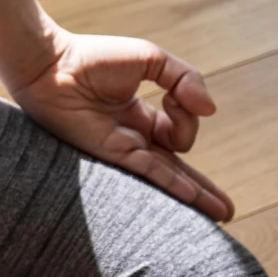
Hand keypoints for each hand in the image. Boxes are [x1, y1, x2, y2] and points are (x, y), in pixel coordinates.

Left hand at [7, 27, 233, 221]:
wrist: (51, 67)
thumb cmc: (93, 58)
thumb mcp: (152, 60)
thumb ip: (185, 79)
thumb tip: (210, 110)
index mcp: (139, 116)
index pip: (178, 131)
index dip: (188, 116)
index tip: (176, 97)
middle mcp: (132, 139)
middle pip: (175, 169)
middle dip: (202, 190)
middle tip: (226, 212)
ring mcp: (121, 149)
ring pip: (166, 178)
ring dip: (196, 197)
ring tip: (222, 218)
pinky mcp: (110, 154)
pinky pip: (149, 172)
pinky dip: (172, 185)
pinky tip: (193, 199)